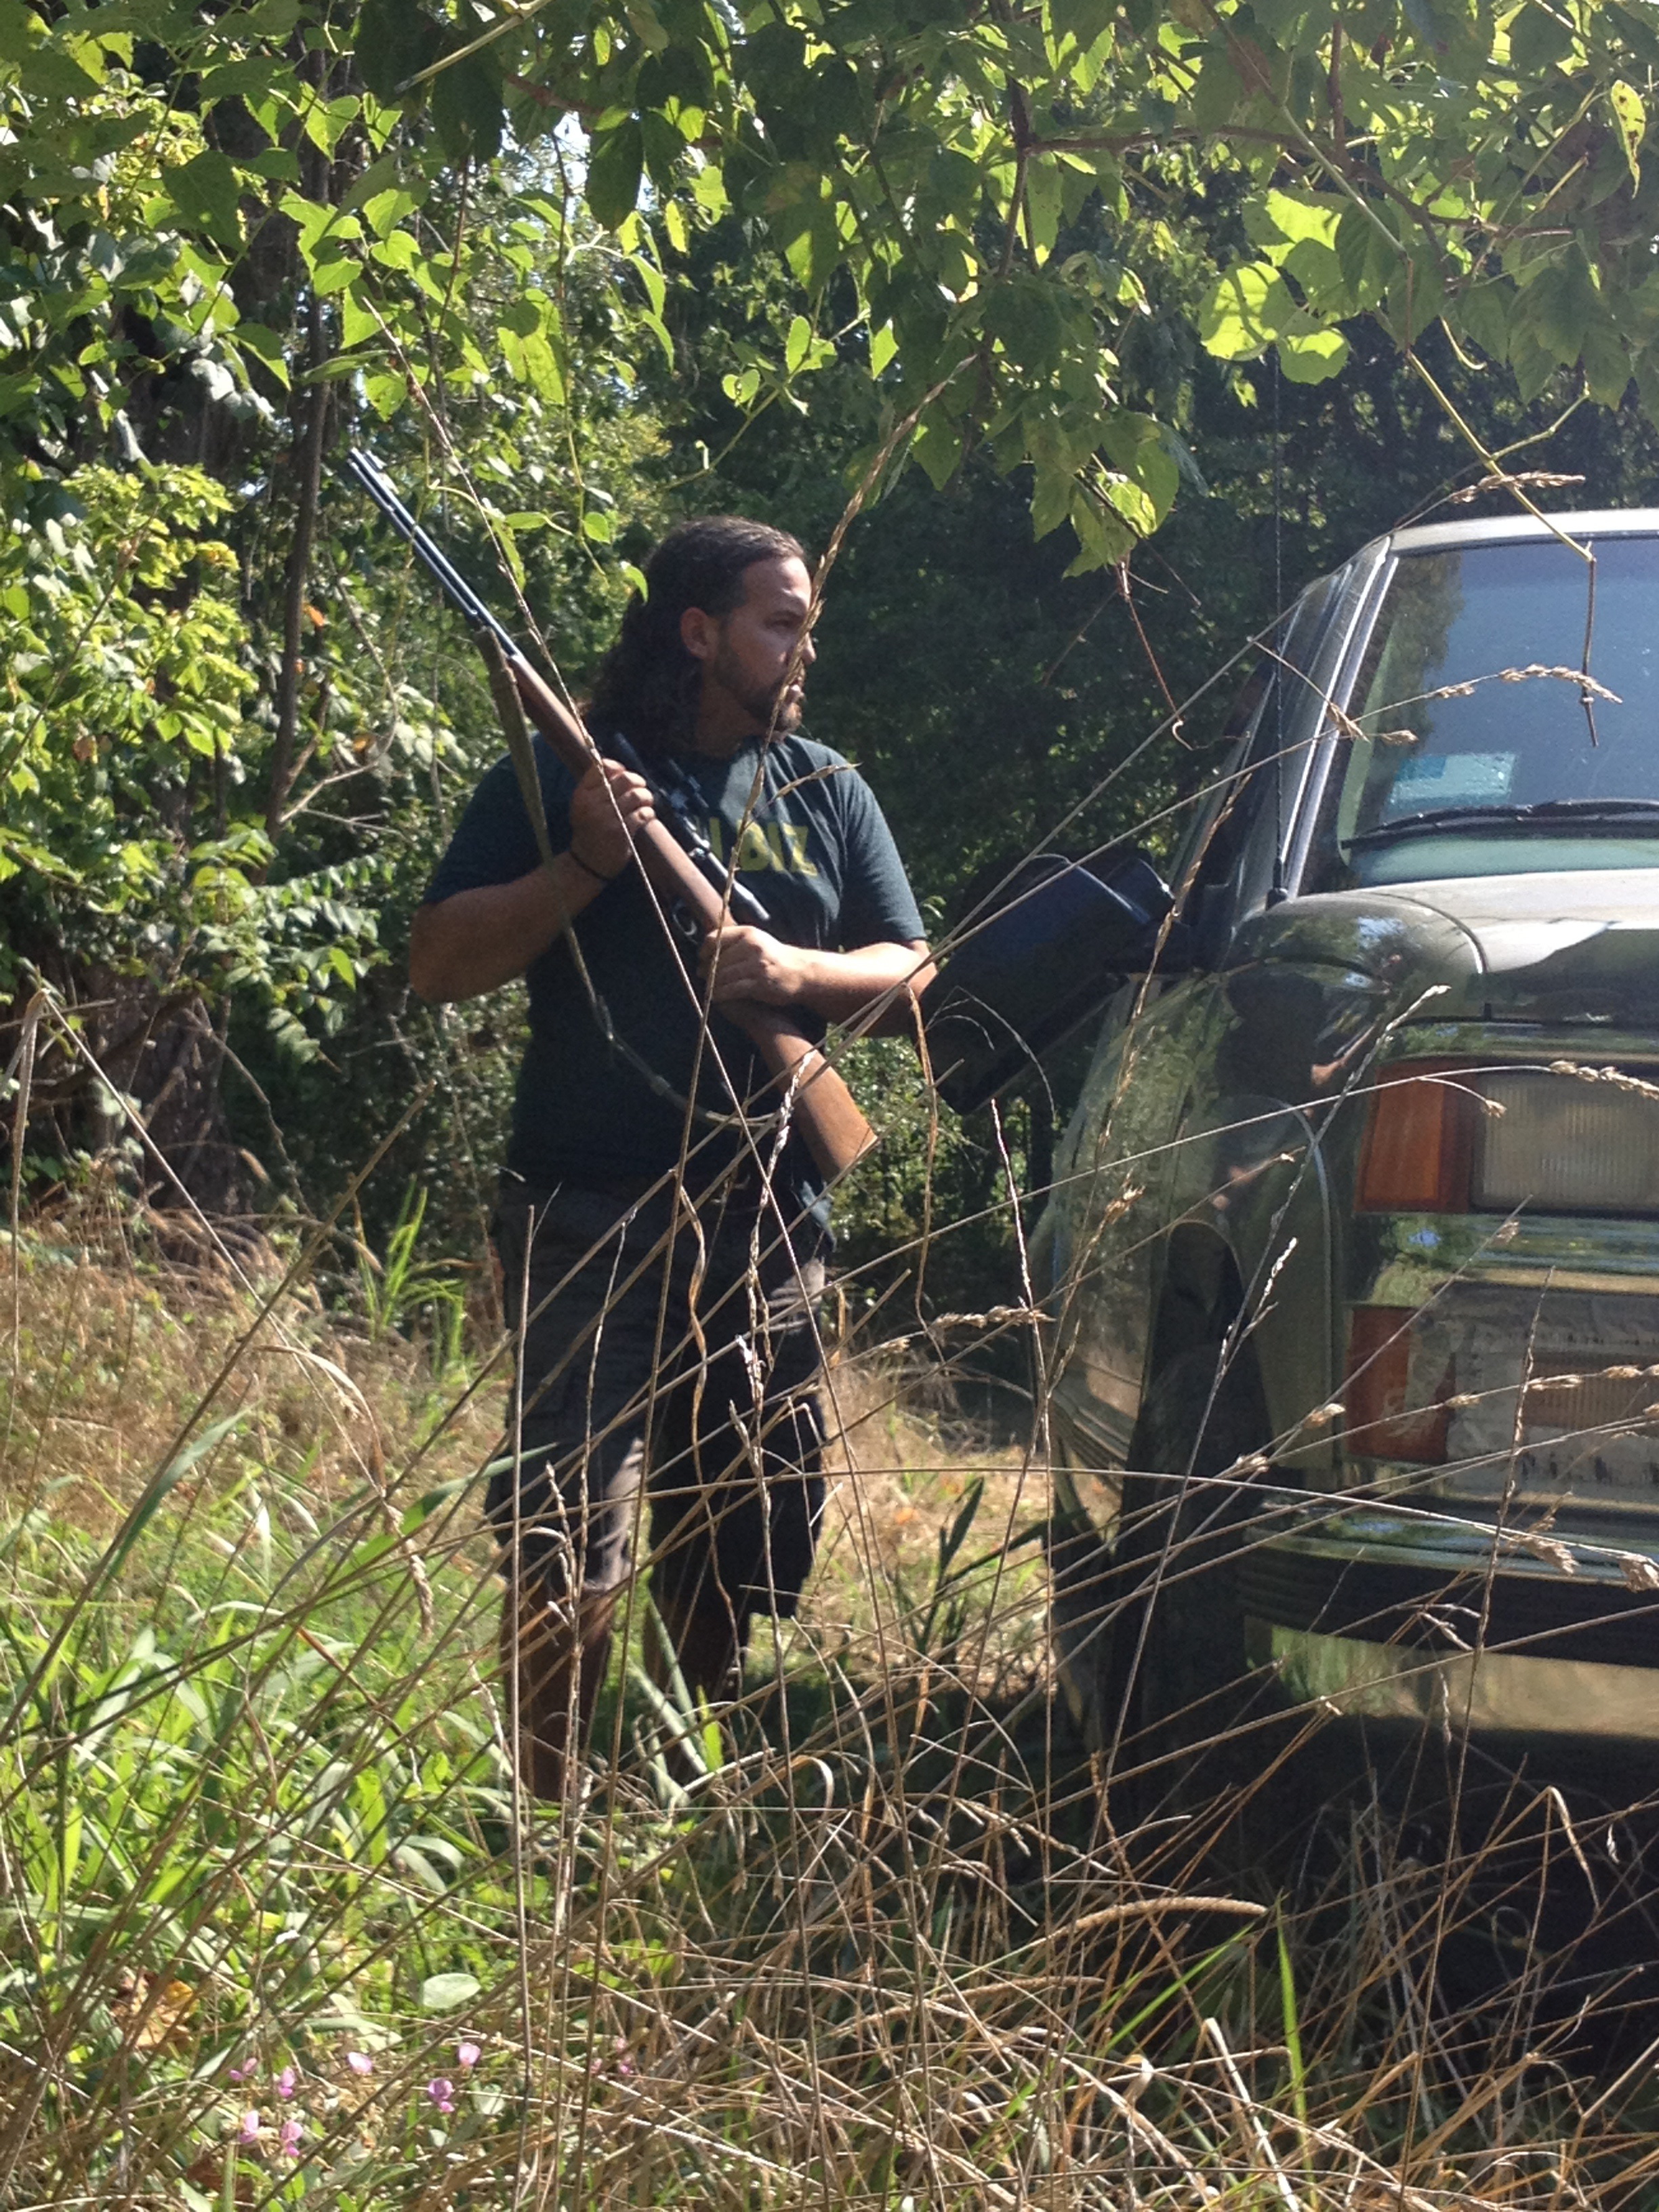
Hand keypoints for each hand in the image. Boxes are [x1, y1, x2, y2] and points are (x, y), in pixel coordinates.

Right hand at [568, 759, 652, 878]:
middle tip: (642, 788)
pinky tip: (646, 816)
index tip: (624, 776)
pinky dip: (648, 813)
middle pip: (624, 779)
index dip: (618, 768)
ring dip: (646, 797)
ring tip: (647, 802)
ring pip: (636, 795)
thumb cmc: (589, 831)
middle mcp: (592, 804)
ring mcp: (607, 819)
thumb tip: (617, 766)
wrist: (587, 862)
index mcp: (581, 795)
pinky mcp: (621, 832)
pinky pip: (642, 814)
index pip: (602, 768)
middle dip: (638, 781)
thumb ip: (597, 788)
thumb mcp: (584, 807)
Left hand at [699, 923, 810, 1006]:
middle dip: (707, 971)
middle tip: (703, 978)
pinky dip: (720, 995)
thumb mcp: (759, 941)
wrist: (803, 972)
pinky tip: (717, 997)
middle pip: (716, 960)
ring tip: (709, 989)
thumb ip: (737, 941)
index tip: (701, 959)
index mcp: (748, 933)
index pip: (715, 938)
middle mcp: (751, 947)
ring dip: (712, 985)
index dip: (704, 950)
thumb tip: (709, 947)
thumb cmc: (777, 958)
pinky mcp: (759, 983)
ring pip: (721, 976)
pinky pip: (731, 990)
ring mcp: (756, 965)